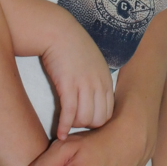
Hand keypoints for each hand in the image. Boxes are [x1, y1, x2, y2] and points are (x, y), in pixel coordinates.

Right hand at [39, 21, 113, 140]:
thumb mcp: (93, 62)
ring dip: (74, 126)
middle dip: (86, 126)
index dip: (96, 122)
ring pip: (84, 119)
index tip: (84, 121)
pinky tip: (59, 134)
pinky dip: (64, 127)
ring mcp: (84, 85)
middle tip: (74, 123)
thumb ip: (97, 80)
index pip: (109, 113)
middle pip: (99, 120)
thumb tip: (94, 98)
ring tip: (65, 124)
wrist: (57, 31)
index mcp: (106, 80)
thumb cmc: (72, 46)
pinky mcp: (68, 86)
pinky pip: (69, 114)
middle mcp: (98, 84)